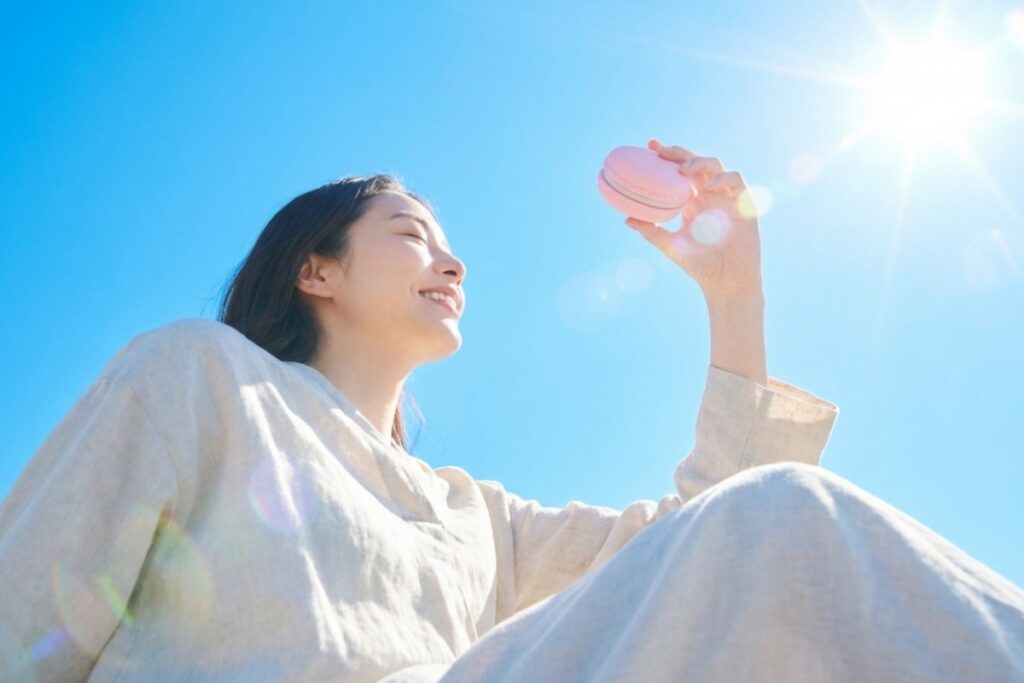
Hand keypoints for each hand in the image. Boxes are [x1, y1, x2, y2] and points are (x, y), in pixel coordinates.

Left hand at [624, 138, 763, 296]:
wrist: (725, 283)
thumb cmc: (699, 266)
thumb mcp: (671, 246)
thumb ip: (652, 231)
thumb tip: (626, 218)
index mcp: (691, 202)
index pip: (679, 172)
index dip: (667, 156)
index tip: (649, 146)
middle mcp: (708, 196)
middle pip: (696, 164)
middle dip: (680, 153)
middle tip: (662, 150)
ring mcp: (726, 199)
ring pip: (716, 167)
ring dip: (700, 162)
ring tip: (683, 169)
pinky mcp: (744, 205)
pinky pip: (736, 182)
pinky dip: (724, 179)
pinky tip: (709, 186)